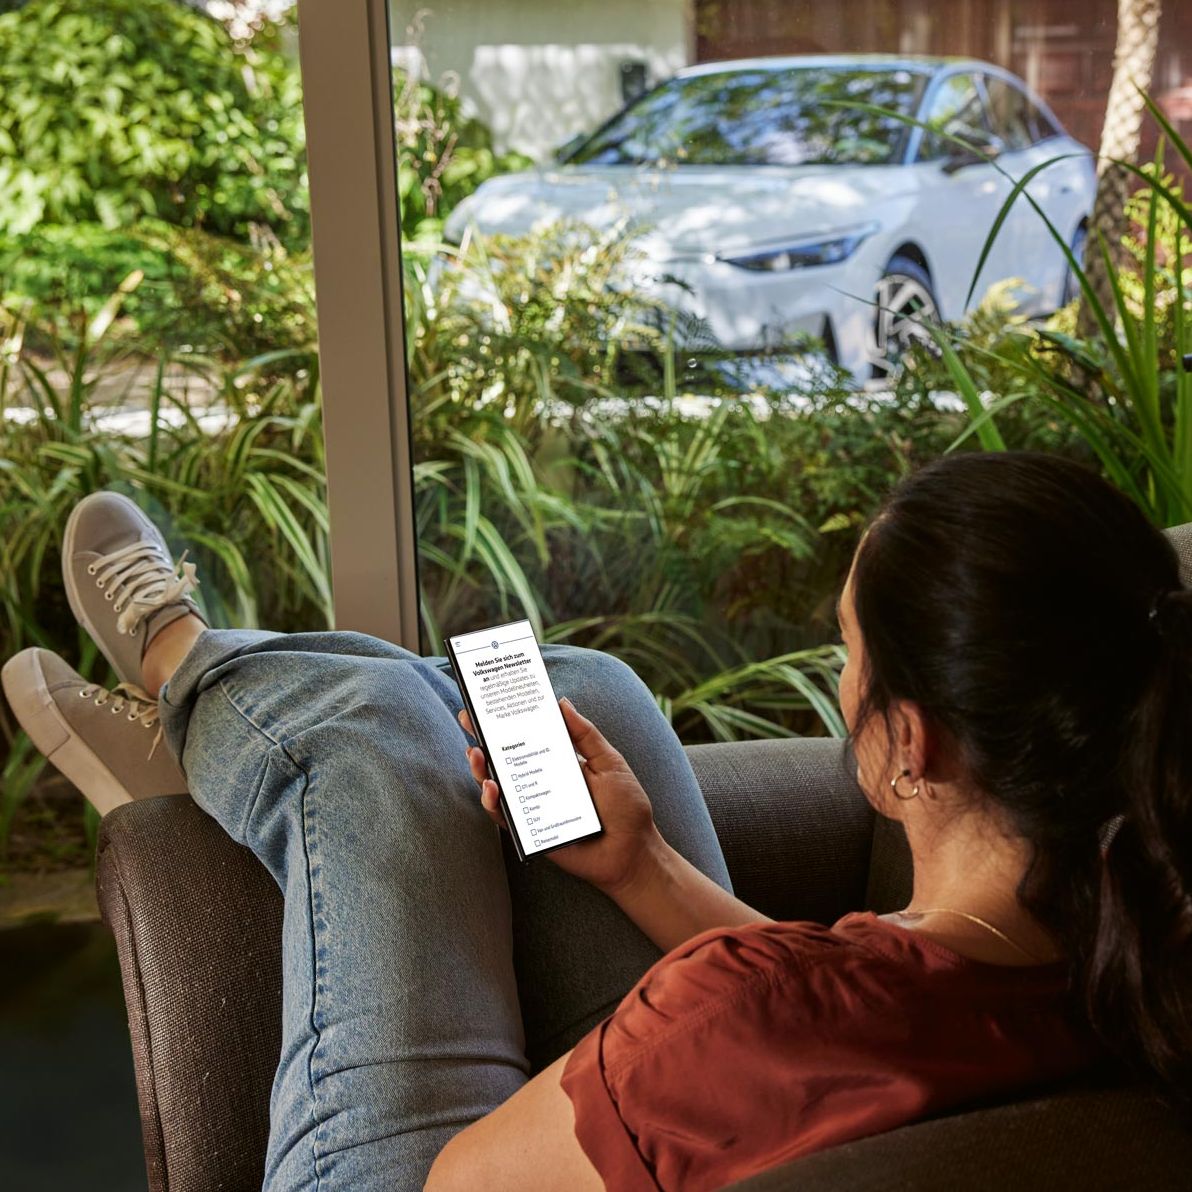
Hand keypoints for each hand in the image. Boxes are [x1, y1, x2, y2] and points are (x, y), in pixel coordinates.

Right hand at [459, 698, 662, 893]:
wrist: (634, 851)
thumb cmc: (627, 807)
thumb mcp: (609, 762)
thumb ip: (585, 735)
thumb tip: (562, 702)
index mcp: (559, 762)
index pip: (527, 738)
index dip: (506, 722)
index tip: (488, 702)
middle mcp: (542, 783)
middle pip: (505, 761)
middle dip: (483, 740)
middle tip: (469, 720)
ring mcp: (534, 807)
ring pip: (497, 788)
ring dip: (482, 771)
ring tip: (477, 755)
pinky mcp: (531, 832)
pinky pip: (505, 818)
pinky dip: (493, 803)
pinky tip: (492, 789)